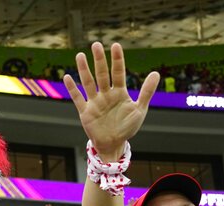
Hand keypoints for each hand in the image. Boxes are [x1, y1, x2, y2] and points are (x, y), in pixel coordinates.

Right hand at [64, 42, 158, 158]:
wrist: (114, 144)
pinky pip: (78, 98)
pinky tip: (67, 77)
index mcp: (119, 92)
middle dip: (99, 60)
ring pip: (88, 83)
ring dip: (84, 70)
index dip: (117, 60)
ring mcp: (95, 102)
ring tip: (80, 55)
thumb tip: (156, 73)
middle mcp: (106, 94)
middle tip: (96, 44)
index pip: (118, 72)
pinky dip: (72, 89)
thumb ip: (146, 91)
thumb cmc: (128, 127)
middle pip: (102, 74)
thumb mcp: (140, 109)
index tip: (116, 45)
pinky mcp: (85, 112)